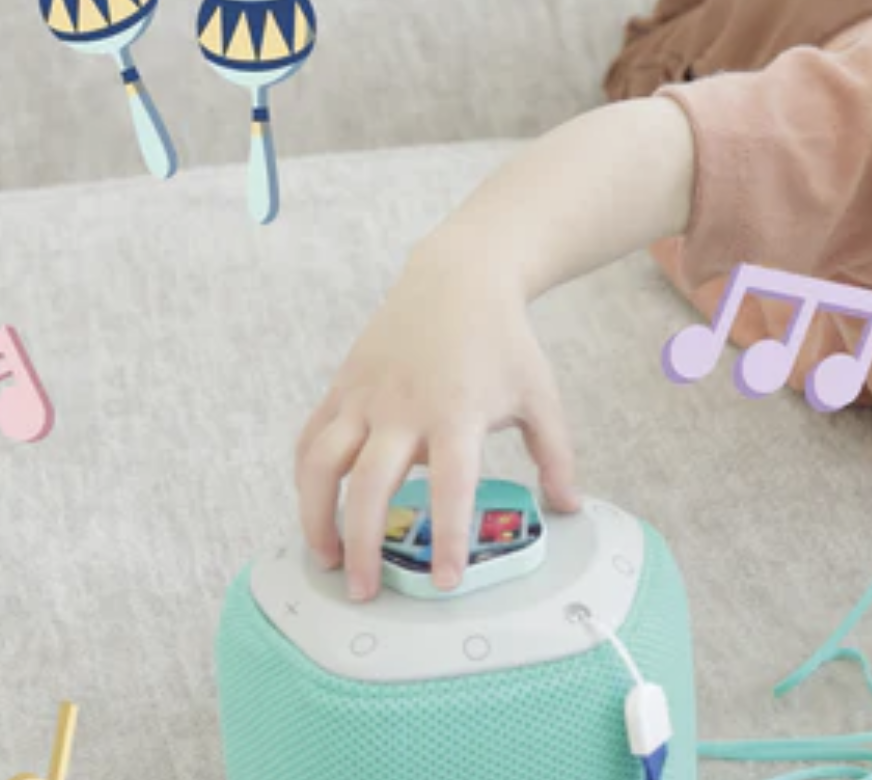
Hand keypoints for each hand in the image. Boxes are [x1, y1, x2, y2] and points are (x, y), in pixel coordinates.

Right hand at [295, 240, 582, 600]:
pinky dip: (305, 476)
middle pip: (369, 486)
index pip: (450, 488)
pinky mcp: (342, 385)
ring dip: (316, 517)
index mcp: (457, 413)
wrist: (458, 278)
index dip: (446, 537)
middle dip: (362, 545)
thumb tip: (567, 508)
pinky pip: (311, 437)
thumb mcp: (541, 396)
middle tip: (365, 594)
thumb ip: (556, 456)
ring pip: (320, 464)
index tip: (444, 582)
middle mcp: (403, 408)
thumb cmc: (504, 343)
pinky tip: (316, 507)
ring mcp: (365, 395)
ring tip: (326, 559)